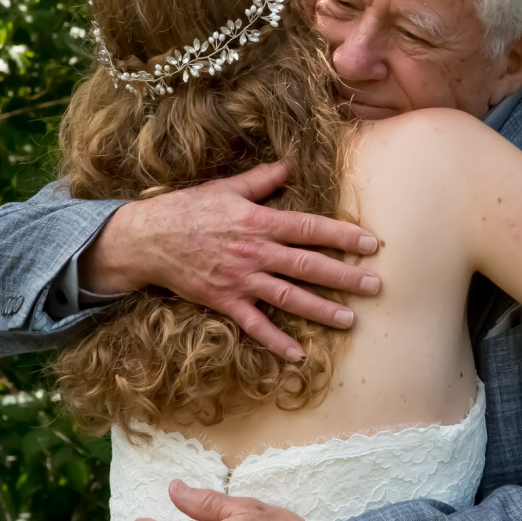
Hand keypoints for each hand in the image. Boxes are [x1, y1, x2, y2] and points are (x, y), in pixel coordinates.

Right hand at [81, 161, 380, 359]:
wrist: (146, 239)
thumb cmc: (187, 209)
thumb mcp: (225, 187)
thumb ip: (261, 179)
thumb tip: (290, 166)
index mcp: (259, 221)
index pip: (310, 228)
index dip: (343, 235)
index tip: (371, 244)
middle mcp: (255, 252)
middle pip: (308, 265)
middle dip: (344, 276)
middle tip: (375, 286)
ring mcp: (240, 280)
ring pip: (288, 297)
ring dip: (321, 310)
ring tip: (350, 320)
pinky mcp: (224, 301)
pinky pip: (254, 325)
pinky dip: (275, 341)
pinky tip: (298, 354)